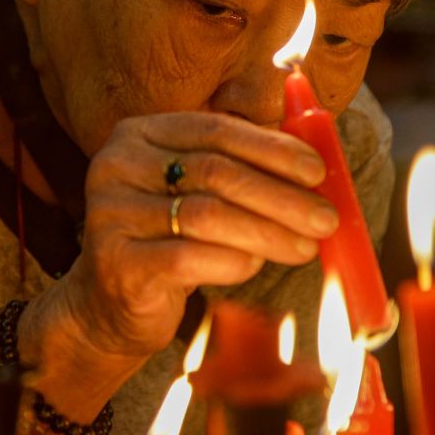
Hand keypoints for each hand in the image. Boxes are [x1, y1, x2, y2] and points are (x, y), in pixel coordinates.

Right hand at [59, 111, 337, 360]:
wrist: (109, 305)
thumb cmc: (168, 240)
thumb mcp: (198, 193)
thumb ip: (242, 168)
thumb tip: (316, 161)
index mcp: (139, 133)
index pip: (216, 129)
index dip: (272, 148)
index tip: (318, 172)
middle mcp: (116, 164)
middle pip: (215, 172)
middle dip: (280, 196)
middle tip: (326, 218)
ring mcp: (110, 212)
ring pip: (207, 215)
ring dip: (267, 232)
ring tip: (306, 248)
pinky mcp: (116, 261)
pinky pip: (189, 258)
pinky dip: (233, 262)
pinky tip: (256, 266)